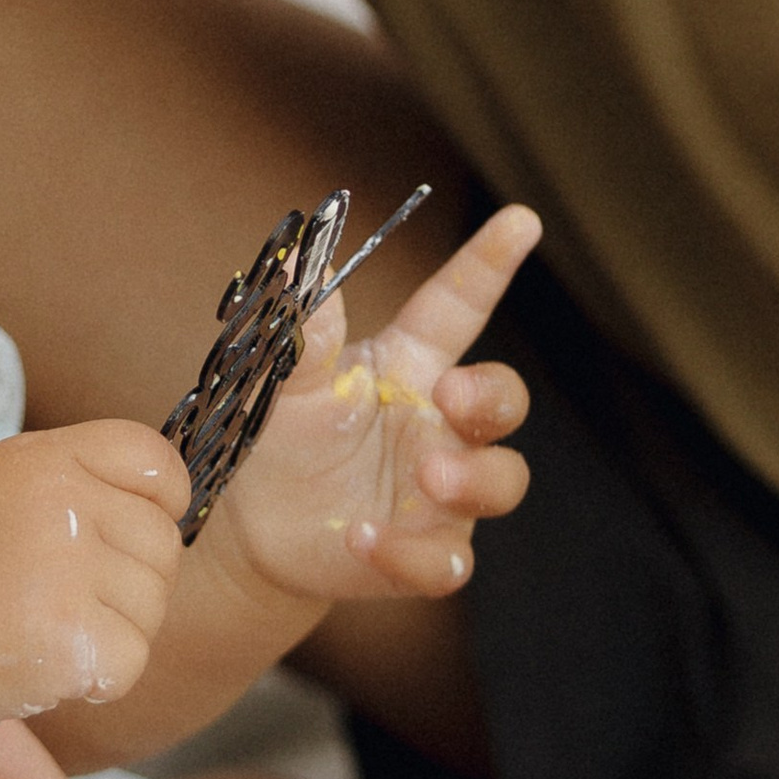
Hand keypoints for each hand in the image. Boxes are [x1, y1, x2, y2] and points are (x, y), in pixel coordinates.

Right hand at [0, 422, 187, 720]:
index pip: (154, 458)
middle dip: (133, 575)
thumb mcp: (5, 486)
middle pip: (163, 540)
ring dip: (118, 627)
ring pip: (154, 604)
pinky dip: (104, 674)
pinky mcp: (69, 639)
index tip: (127, 529)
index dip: (160, 498)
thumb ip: (80, 477)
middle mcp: (59, 503)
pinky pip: (133, 657)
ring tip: (53, 626)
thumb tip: (167, 498)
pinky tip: (56, 661)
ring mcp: (65, 571)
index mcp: (44, 459)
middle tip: (69, 595)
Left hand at [215, 204, 538, 607]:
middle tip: (451, 396)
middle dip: (491, 395)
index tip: (521, 219)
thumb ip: (300, 332)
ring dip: (474, 477)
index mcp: (410, 365)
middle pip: (503, 399)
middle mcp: (439, 423)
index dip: (490, 263)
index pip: (459, 305)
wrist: (257, 527)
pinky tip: (366, 540)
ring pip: (502, 481)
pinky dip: (413, 554)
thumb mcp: (282, 380)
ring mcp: (442, 491)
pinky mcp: (425, 551)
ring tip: (428, 475)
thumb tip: (299, 260)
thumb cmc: (283, 436)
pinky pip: (446, 559)